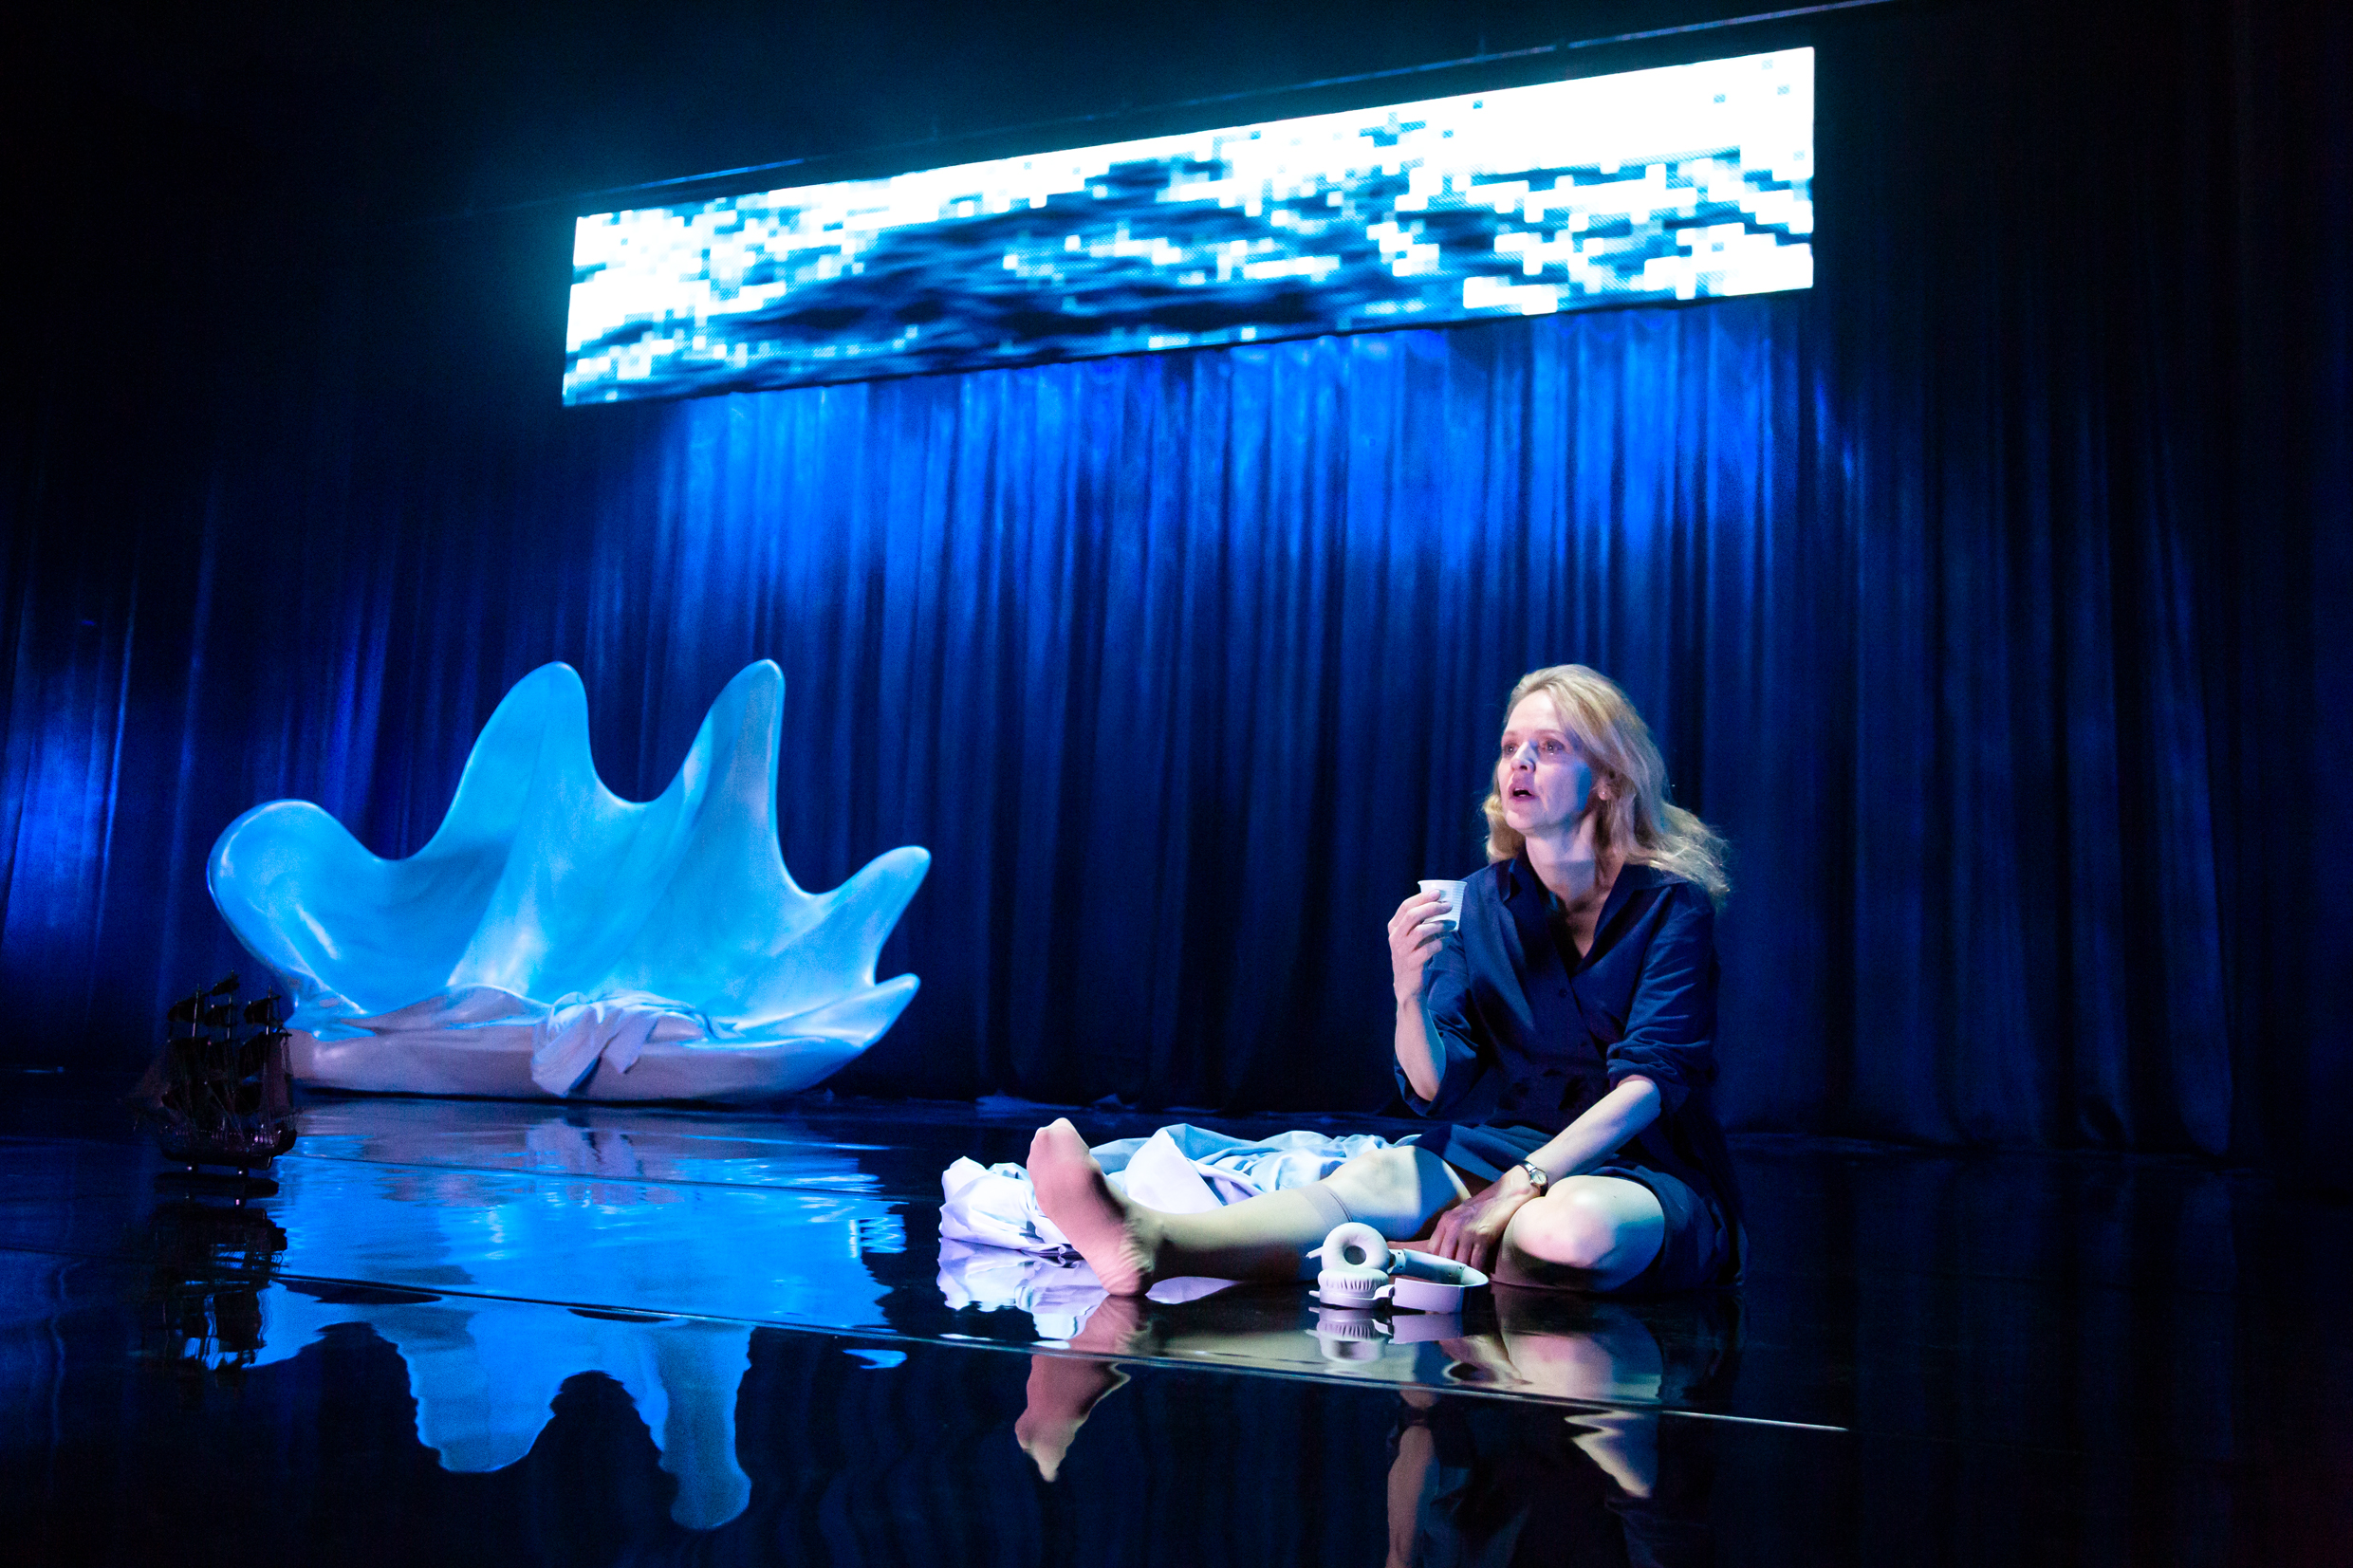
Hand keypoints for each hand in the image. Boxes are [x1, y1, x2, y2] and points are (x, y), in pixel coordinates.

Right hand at [1387, 891, 1451, 1003]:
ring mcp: (1402, 951)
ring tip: (1452, 924)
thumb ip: (1420, 922)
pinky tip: (1448, 941)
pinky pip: (1428, 949)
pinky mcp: (1411, 964)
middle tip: (1448, 906)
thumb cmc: (1413, 954)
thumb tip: (1442, 903)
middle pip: (1412, 916)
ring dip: (1439, 925)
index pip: (1406, 906)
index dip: (1422, 898)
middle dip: (1432, 908)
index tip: (1438, 893)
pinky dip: (1440, 943)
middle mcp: (1395, 937)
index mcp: (1394, 927)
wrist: (1407, 984)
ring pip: (1420, 931)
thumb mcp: (1411, 936)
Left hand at [1426, 1166, 1540, 1275]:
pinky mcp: (1483, 1236)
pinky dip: (1477, 1271)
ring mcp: (1467, 1231)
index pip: (1432, 1249)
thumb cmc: (1485, 1206)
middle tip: (1453, 1284)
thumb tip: (1447, 1254)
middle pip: (1444, 1258)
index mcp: (1446, 1220)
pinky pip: (1476, 1261)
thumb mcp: (1461, 1215)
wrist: (1506, 1194)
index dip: (1435, 1264)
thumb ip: (1452, 1231)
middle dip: (1448, 1273)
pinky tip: (1479, 1276)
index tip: (1441, 1273)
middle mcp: (1453, 1225)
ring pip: (1460, 1262)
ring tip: (1465, 1283)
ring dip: (1463, 1275)